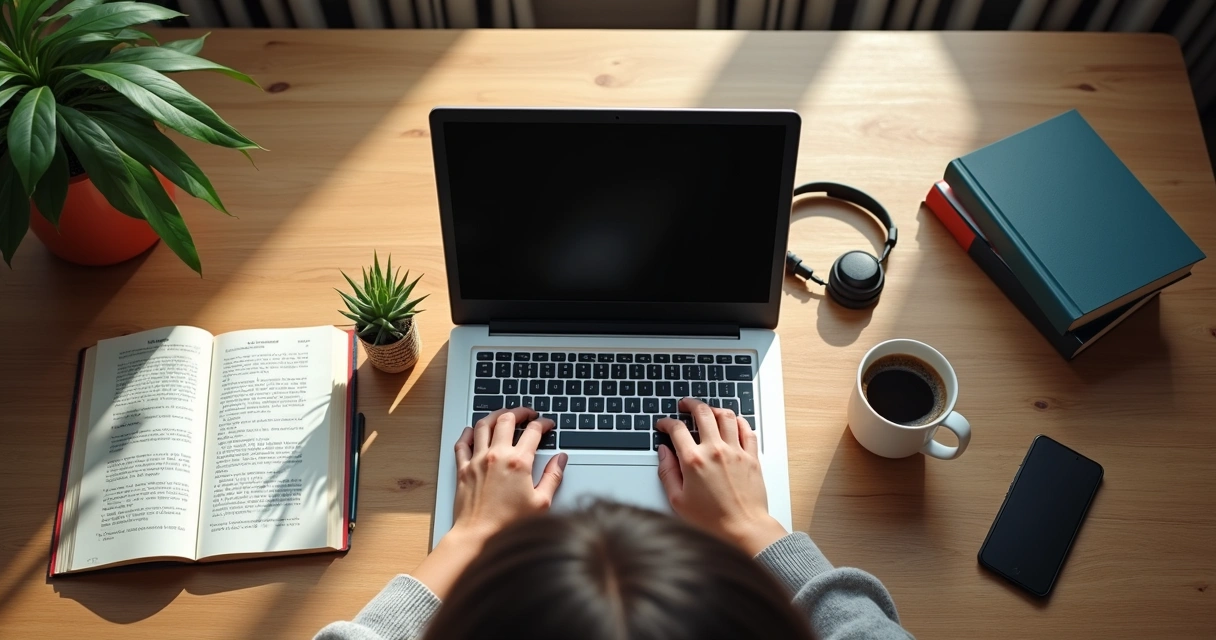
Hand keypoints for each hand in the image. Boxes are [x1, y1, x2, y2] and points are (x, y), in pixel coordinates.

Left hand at [412, 407, 566, 597]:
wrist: (478, 536)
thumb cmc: (508, 524)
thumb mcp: (541, 502)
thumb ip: (553, 476)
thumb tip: (560, 459)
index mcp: (518, 462)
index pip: (534, 431)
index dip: (544, 424)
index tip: (548, 425)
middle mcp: (497, 455)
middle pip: (507, 419)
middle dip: (520, 411)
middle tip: (527, 413)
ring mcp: (477, 460)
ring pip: (484, 424)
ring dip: (495, 415)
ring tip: (504, 414)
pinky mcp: (463, 469)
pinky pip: (463, 443)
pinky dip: (468, 432)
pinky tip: (474, 430)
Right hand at [655, 398, 787, 555]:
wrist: (743, 529)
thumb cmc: (711, 520)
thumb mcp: (678, 500)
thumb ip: (667, 472)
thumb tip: (663, 452)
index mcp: (693, 461)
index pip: (676, 429)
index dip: (666, 422)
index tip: (664, 424)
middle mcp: (715, 451)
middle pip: (702, 412)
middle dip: (690, 404)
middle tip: (685, 405)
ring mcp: (735, 452)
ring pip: (726, 416)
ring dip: (714, 409)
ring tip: (707, 411)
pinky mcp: (751, 457)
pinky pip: (747, 429)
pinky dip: (739, 421)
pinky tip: (733, 422)